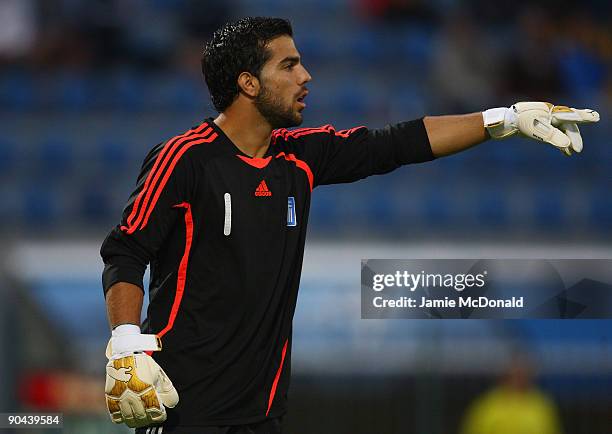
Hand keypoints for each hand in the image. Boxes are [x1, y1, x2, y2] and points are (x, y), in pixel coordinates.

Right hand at [104, 325, 178, 428]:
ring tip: (142, 418)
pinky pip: (115, 415)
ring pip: (128, 418)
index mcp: (146, 388)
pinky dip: (122, 419)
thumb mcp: (159, 374)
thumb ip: (167, 390)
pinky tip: (128, 416)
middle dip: (149, 420)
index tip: (162, 415)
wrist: (124, 354)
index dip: (160, 416)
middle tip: (152, 417)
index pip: (154, 411)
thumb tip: (171, 404)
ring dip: (137, 421)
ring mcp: (120, 396)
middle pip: (141, 417)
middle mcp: (132, 394)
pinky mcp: (110, 397)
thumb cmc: (144, 364)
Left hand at [483, 102, 599, 154]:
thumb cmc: (520, 123)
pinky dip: (559, 142)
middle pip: (567, 125)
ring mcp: (546, 120)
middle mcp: (551, 114)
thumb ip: (552, 136)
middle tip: (577, 150)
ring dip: (567, 141)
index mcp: (552, 112)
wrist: (505, 122)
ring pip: (561, 131)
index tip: (595, 118)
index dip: (583, 118)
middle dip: (574, 137)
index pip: (570, 116)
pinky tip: (564, 151)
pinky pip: (554, 134)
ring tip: (572, 153)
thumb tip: (567, 145)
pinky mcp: (540, 127)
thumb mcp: (536, 130)